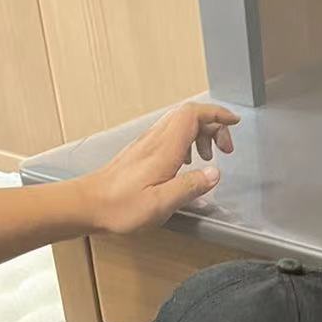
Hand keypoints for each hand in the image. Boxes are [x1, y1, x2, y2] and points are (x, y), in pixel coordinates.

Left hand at [84, 101, 239, 234]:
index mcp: (164, 149)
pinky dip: (187, 141)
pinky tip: (187, 163)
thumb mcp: (161, 204)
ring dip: (201, 134)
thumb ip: (190, 186)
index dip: (217, 114)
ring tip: (209, 158)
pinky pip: (170, 135)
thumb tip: (215, 174)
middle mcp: (155, 140)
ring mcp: (146, 144)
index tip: (234, 122)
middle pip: (189, 114)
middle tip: (225, 149)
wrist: (87, 204)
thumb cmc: (120, 207)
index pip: (193, 115)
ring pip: (179, 123)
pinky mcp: (141, 152)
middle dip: (213, 125)